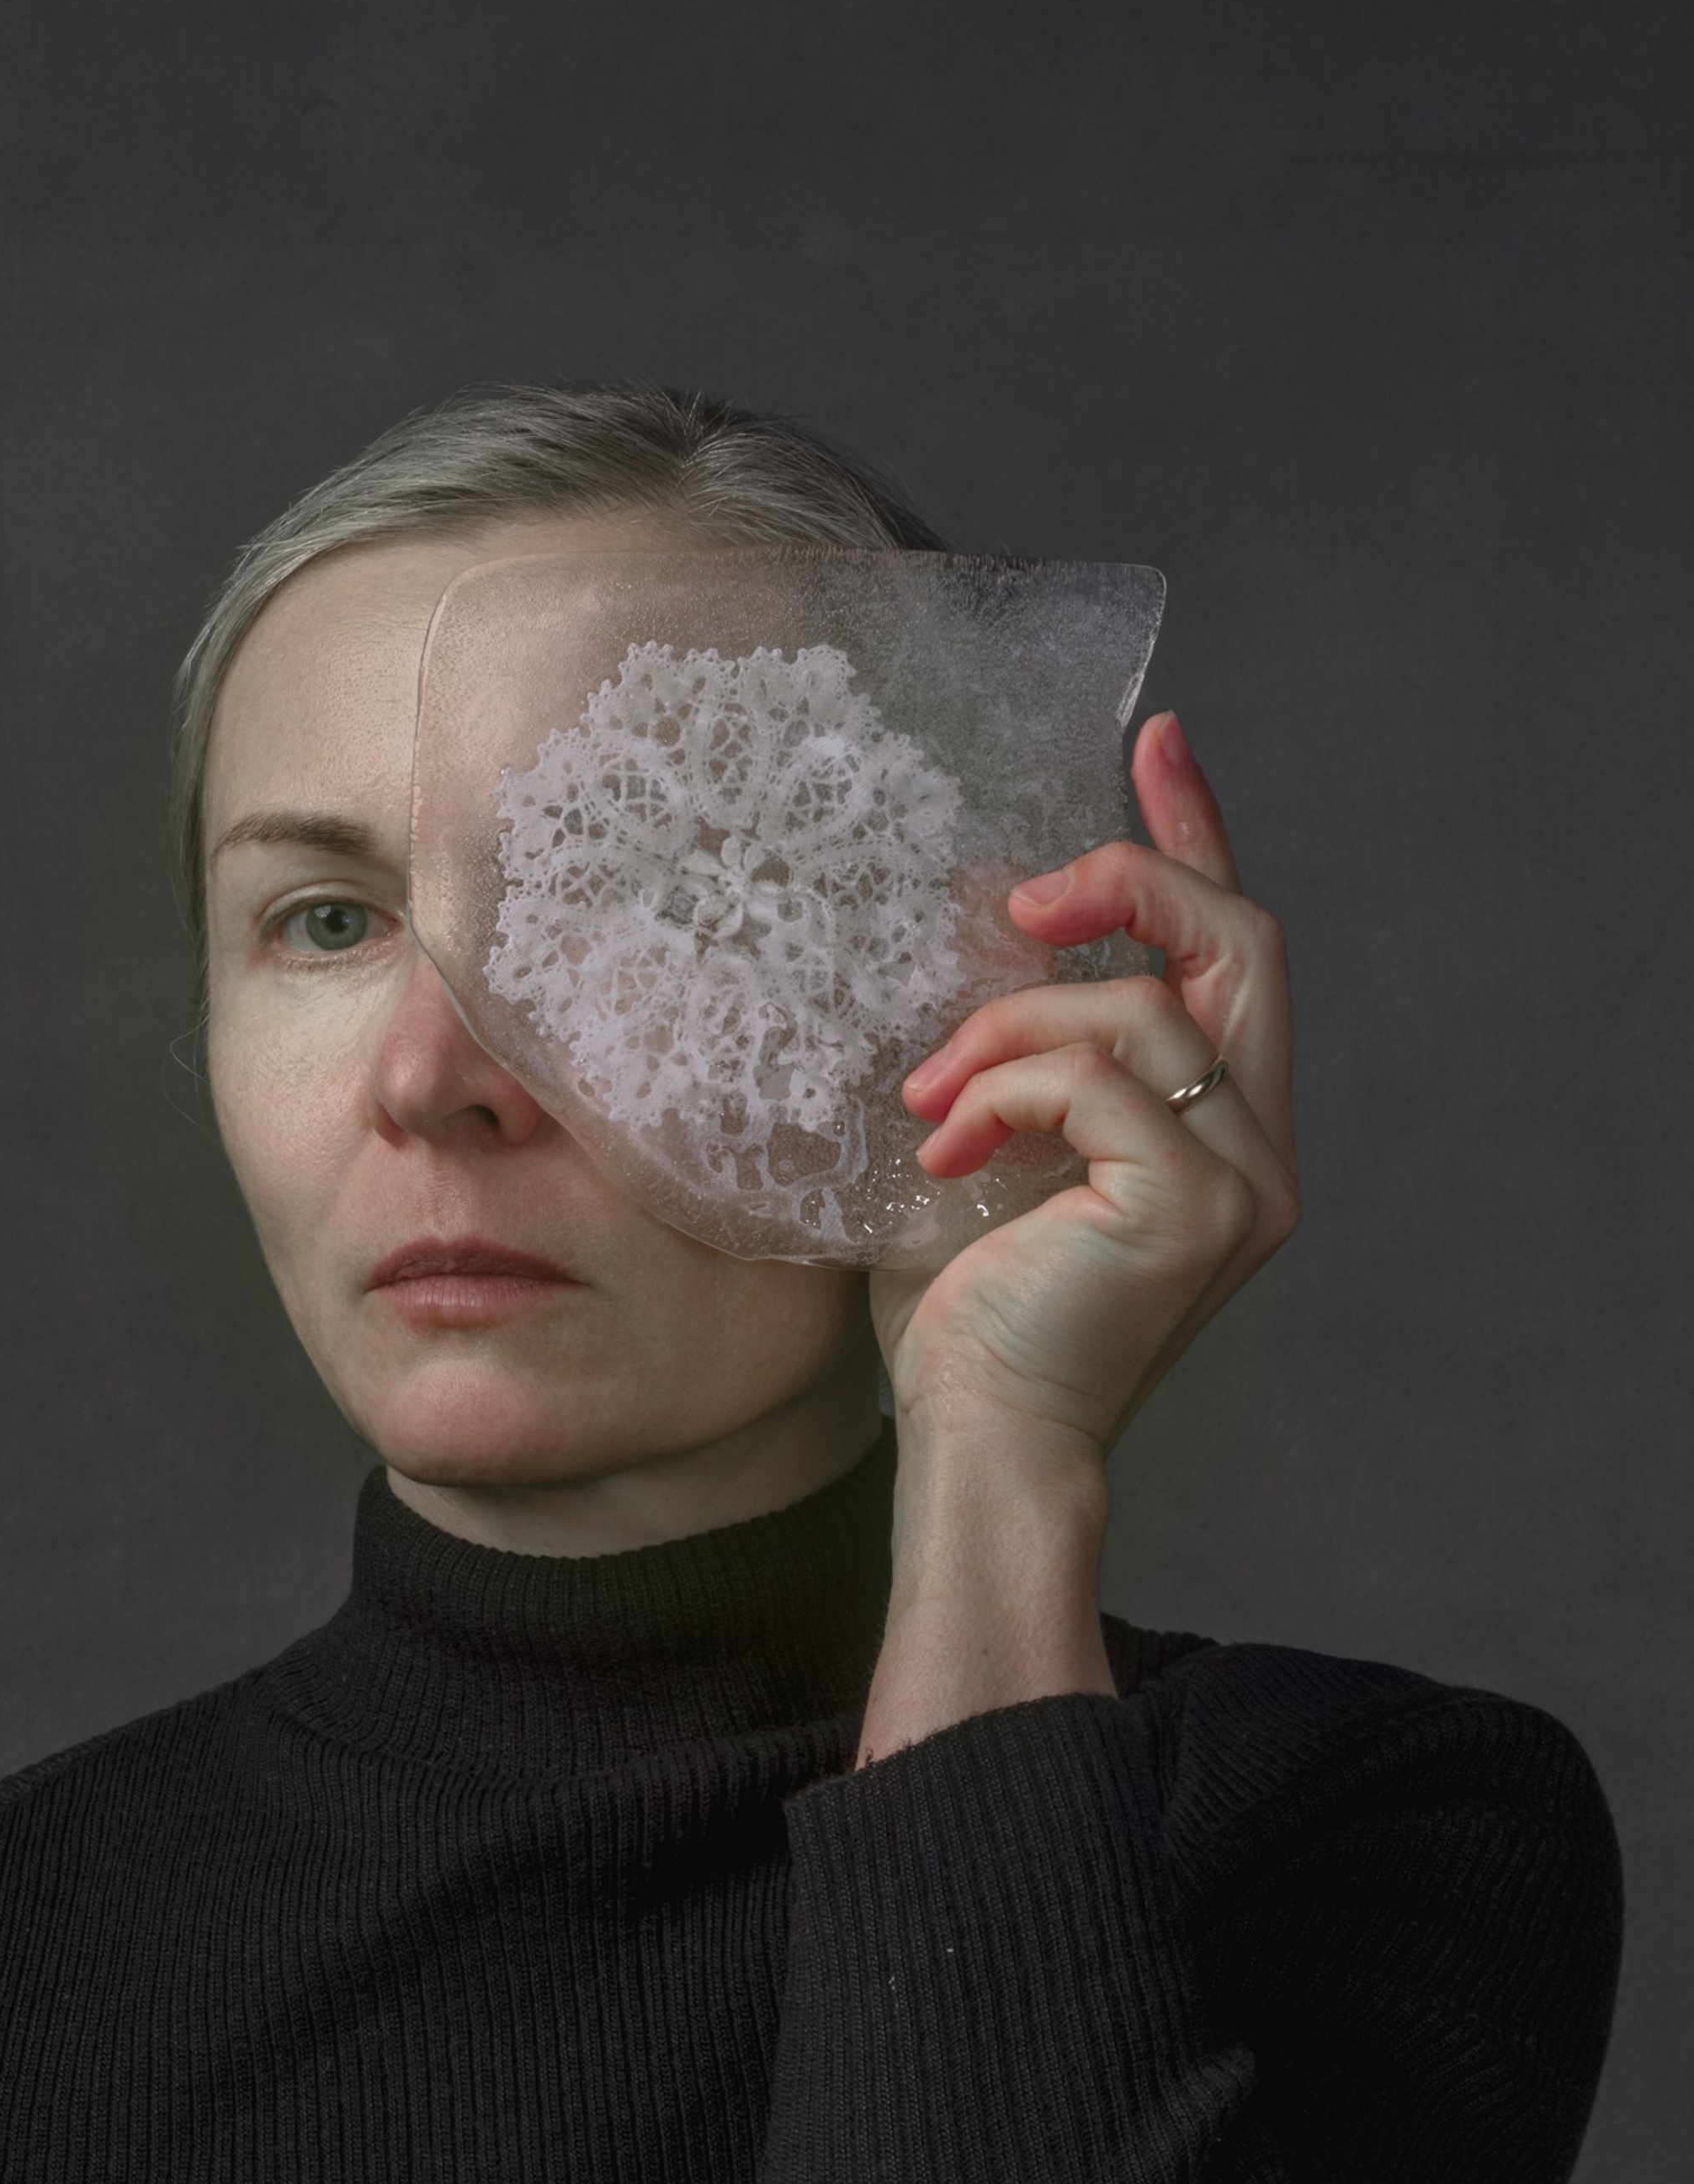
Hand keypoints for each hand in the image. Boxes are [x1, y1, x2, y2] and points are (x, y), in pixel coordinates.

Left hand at [869, 711, 1299, 1479]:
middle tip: (1029, 895)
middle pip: (1240, 942)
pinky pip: (1095, 1079)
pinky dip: (1004, 1090)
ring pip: (1136, 1009)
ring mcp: (1243, 1180)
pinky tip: (945, 1148)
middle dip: (1135, 879)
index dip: (1196, 834)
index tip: (1153, 740)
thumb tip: (973, 930)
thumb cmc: (968, 1317)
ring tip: (926, 1099)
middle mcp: (1258, 1149)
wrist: (978, 1444)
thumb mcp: (990, 1147)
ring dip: (1005, 1027)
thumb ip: (1019, 1055)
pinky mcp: (1193, 1208)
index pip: (1230, 953)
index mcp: (1219, 1130)